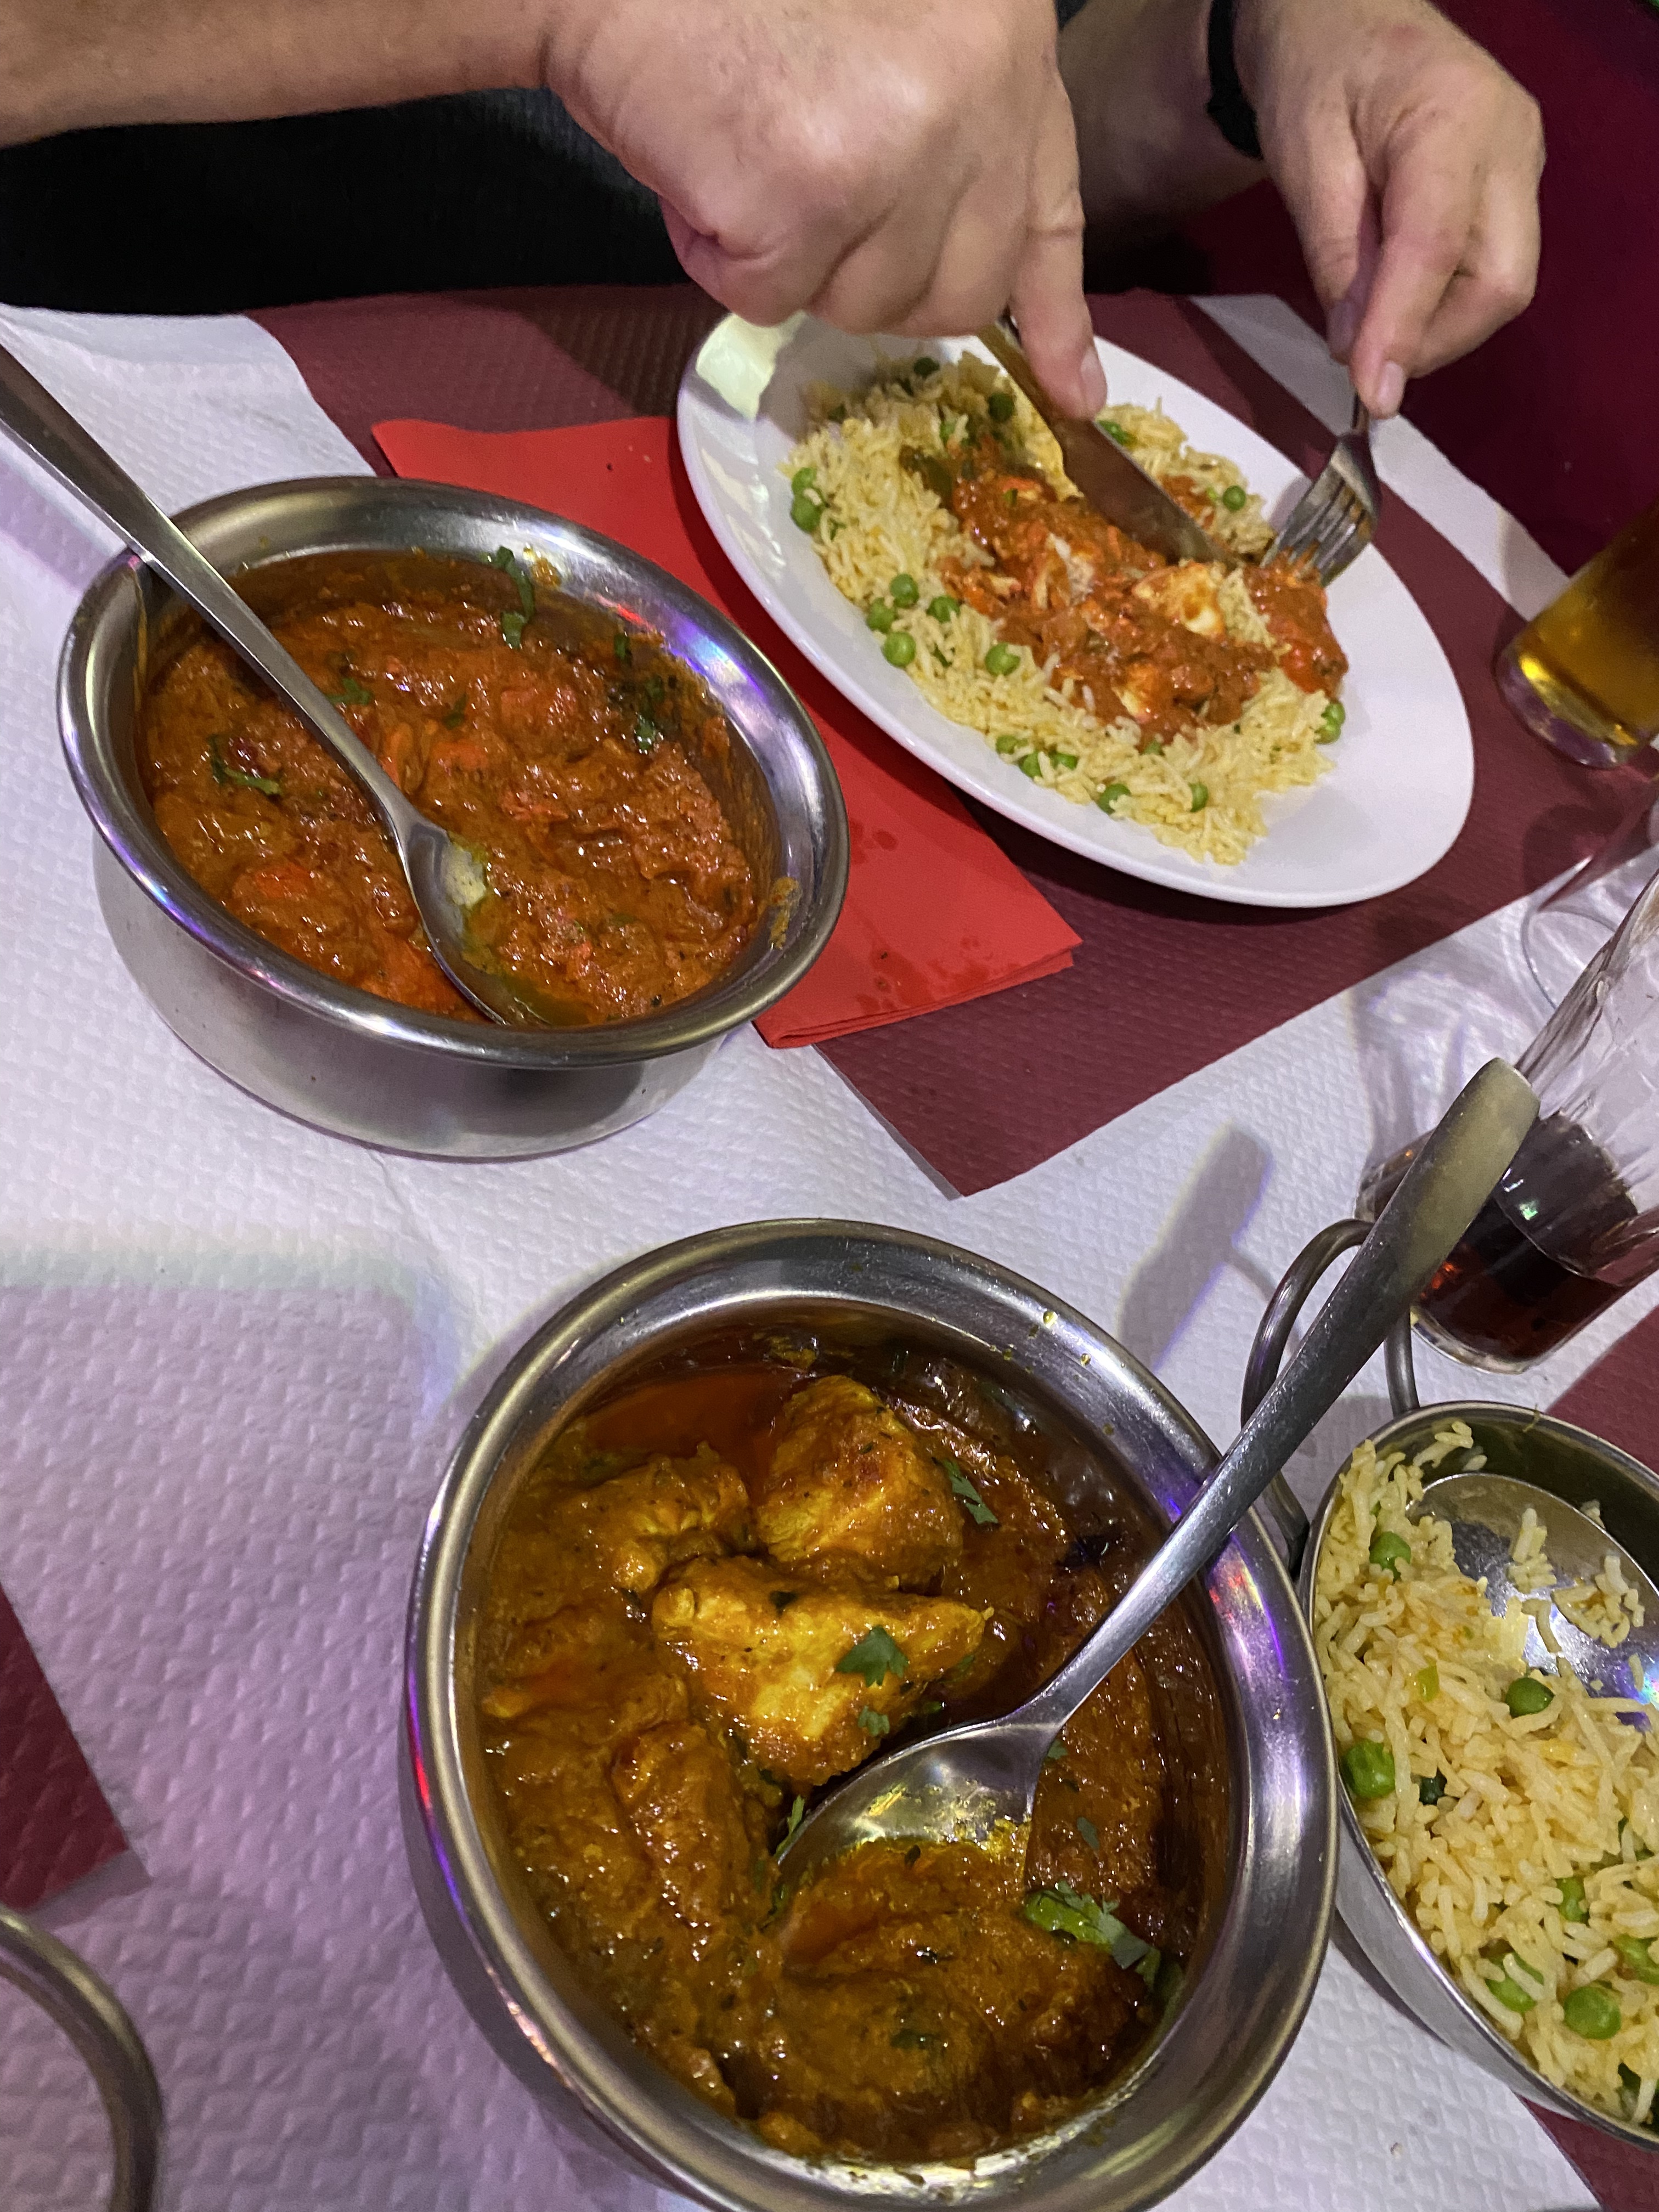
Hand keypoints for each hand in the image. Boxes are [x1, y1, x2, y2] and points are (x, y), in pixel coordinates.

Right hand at [545, 0, 1106, 415]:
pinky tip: (706, 173)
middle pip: (959, 292)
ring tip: (749, 159)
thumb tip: (987, 297)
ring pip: (866, 306)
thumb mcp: (895, 48)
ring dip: (792, 264)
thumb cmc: (742, 5)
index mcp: (1007, 47)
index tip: (1074, 392)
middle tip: (808, 199)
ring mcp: (897, 153)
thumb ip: (956, 150)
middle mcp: (976, 98)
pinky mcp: (810, 201)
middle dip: (878, 277)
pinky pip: (774, 301)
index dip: (1055, 314)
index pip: (1049, 214)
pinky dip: (721, 259)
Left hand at [1235, 0, 1543, 415]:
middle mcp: (1509, 142)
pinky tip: (1394, 299)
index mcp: (1451, 116)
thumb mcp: (1304, 160)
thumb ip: (1335, 255)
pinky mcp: (1513, 189)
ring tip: (1372, 322)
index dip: (1404, 329)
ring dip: (1435, 329)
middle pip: (1500, 283)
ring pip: (1502, 287)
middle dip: (1432, 340)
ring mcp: (1520, 165)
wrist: (1347, 19)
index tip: (1370, 395)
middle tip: (1364, 361)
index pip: (1436, 247)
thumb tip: (1355, 350)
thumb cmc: (1317, 75)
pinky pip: (1491, 271)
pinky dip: (1441, 305)